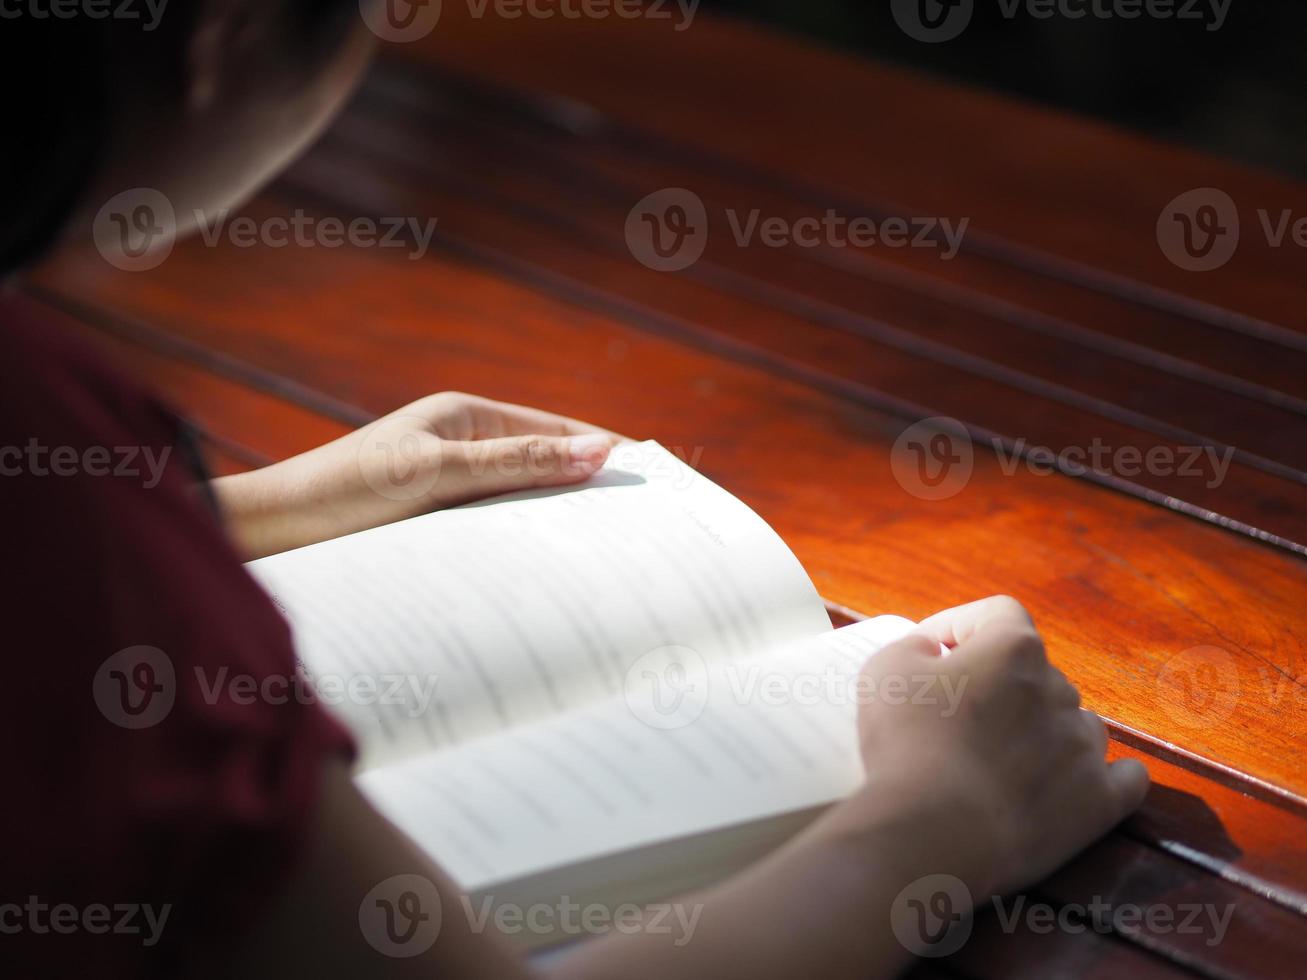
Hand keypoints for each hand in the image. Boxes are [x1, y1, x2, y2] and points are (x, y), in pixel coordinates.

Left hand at [211, 392, 620, 559]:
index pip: (555, 426)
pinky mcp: (433, 519)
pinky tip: (544, 568)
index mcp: (465, 415)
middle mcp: (461, 444)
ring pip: (520, 498)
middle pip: (543, 462)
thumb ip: (519, 463)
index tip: (649, 478)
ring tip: (603, 552)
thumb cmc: (347, 491)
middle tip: (638, 527)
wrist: (274, 534)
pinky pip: (494, 525)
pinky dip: (521, 540)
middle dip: (584, 490)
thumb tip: (600, 450)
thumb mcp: (439, 474)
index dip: (600, 449)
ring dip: (553, 520)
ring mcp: (448, 484)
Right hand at [850, 595, 1148, 897]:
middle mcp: (1060, 688)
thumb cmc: (907, 744)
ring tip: (1003, 761)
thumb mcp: (886, 670)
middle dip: (1000, 687)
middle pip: (1035, 673)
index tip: (934, 653)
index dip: (963, 626)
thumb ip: (918, 644)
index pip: (998, 614)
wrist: (934, 832)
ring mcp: (1085, 747)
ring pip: (1075, 723)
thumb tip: (939, 651)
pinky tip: (1076, 781)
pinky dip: (1101, 775)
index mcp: (1013, 649)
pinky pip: (1124, 777)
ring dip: (1044, 731)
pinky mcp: (1099, 802)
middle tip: (957, 717)